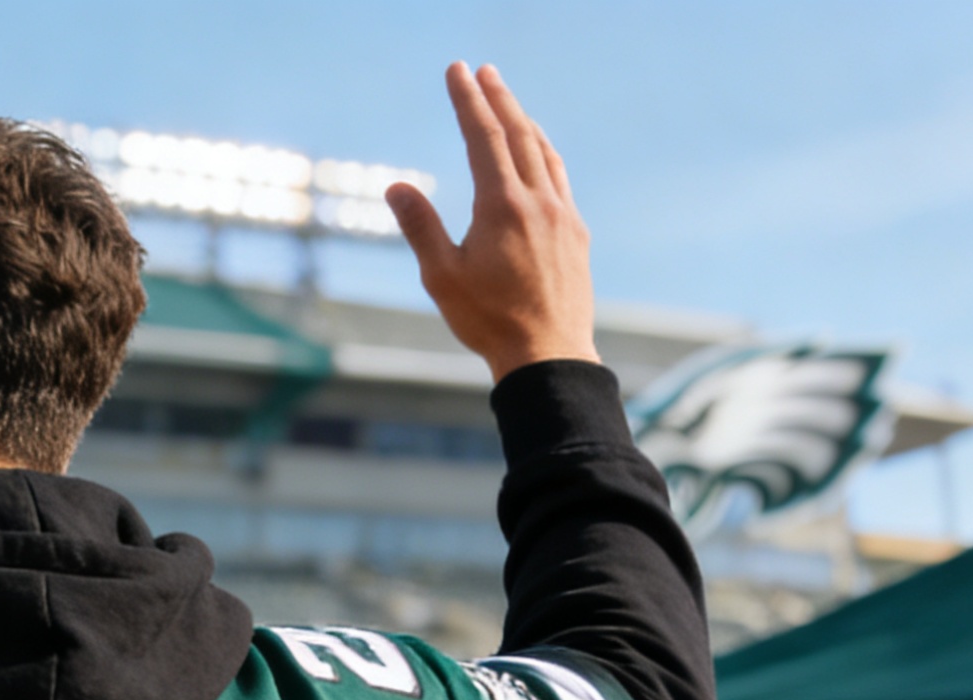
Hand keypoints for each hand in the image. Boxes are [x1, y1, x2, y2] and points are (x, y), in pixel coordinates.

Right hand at [385, 63, 600, 382]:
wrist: (548, 355)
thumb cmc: (489, 320)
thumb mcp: (441, 276)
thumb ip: (420, 226)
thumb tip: (397, 186)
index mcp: (502, 206)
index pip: (484, 137)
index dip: (469, 100)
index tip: (458, 71)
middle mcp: (538, 202)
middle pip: (519, 134)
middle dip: (499, 98)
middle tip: (483, 71)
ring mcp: (563, 215)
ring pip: (544, 153)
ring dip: (525, 122)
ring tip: (510, 104)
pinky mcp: (575, 234)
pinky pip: (560, 178)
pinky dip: (544, 153)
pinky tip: (539, 156)